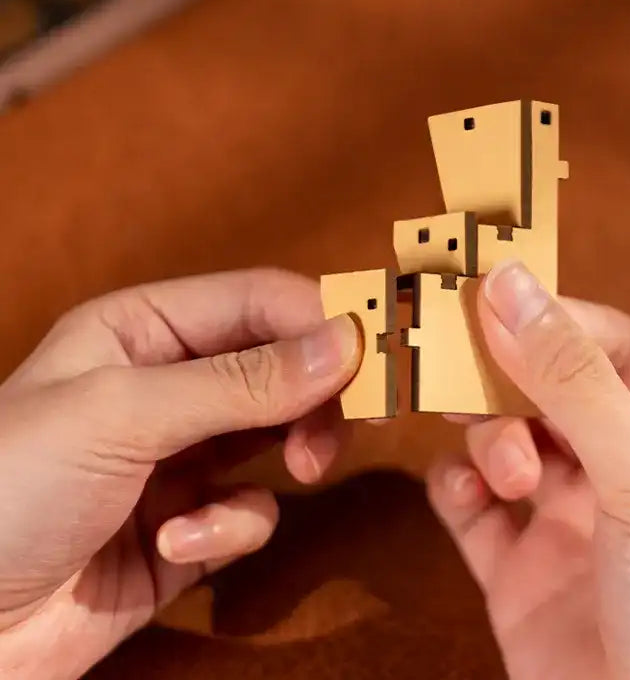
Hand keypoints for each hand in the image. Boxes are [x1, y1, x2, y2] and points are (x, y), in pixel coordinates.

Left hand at [0, 269, 360, 679]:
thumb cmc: (5, 489)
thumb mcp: (123, 413)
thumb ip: (241, 379)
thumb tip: (346, 342)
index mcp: (144, 329)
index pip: (259, 302)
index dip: (322, 319)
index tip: (378, 352)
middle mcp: (169, 385)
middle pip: (283, 365)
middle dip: (318, 394)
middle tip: (352, 420)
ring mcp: (182, 456)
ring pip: (281, 433)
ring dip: (293, 453)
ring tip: (298, 473)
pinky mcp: (191, 525)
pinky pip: (250, 510)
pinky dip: (231, 527)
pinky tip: (177, 542)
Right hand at [428, 261, 629, 679]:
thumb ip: (573, 377)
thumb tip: (508, 286)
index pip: (610, 342)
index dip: (547, 317)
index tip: (482, 297)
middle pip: (548, 386)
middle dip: (506, 381)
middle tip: (462, 370)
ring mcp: (577, 517)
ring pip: (508, 438)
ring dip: (491, 439)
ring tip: (506, 473)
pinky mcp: (526, 567)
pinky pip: (474, 505)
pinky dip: (457, 487)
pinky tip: (463, 491)